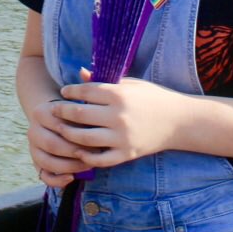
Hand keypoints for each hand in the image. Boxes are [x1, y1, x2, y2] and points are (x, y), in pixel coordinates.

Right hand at [26, 98, 94, 187]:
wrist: (52, 116)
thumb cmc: (70, 114)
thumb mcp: (74, 109)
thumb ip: (81, 119)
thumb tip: (95, 139)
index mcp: (40, 113)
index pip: (58, 126)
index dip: (77, 134)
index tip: (97, 138)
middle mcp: (33, 131)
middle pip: (52, 145)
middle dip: (75, 153)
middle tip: (95, 154)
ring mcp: (33, 148)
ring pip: (47, 162)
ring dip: (70, 167)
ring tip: (88, 165)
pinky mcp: (36, 162)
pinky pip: (44, 176)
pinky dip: (57, 180)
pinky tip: (72, 178)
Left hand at [52, 77, 188, 167]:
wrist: (179, 121)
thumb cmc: (152, 97)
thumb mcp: (130, 83)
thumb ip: (104, 82)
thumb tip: (80, 73)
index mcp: (118, 94)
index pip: (85, 91)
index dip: (70, 91)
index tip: (63, 92)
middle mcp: (118, 116)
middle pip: (79, 114)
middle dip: (62, 112)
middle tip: (53, 110)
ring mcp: (122, 137)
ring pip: (84, 138)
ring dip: (69, 134)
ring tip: (61, 129)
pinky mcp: (127, 153)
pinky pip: (100, 158)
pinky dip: (87, 156)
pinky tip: (79, 150)